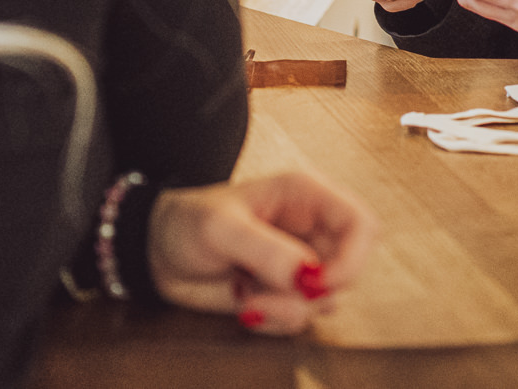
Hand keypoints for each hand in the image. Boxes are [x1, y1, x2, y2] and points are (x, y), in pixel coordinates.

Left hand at [149, 171, 377, 333]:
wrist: (157, 253)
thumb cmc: (186, 221)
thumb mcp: (220, 228)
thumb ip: (266, 250)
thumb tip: (309, 276)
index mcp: (306, 195)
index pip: (360, 224)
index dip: (352, 258)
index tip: (316, 283)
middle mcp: (311, 228)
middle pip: (350, 270)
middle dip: (311, 294)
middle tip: (263, 294)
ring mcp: (301, 263)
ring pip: (327, 301)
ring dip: (287, 310)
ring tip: (246, 296)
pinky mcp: (287, 292)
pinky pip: (302, 319)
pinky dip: (275, 321)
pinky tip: (246, 304)